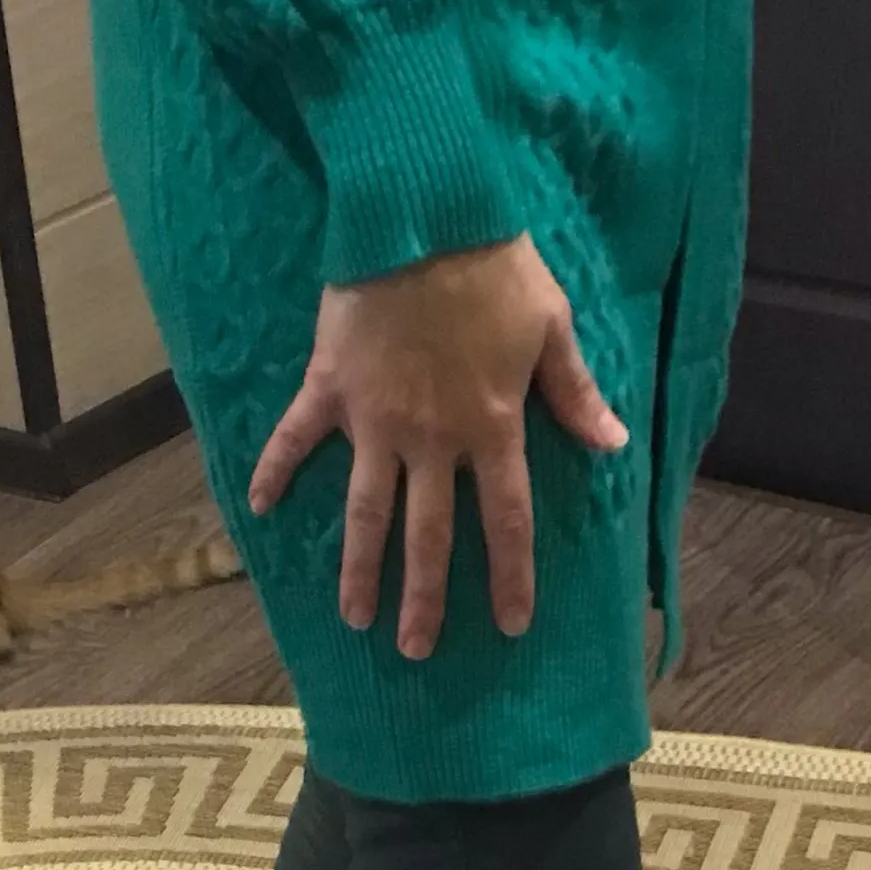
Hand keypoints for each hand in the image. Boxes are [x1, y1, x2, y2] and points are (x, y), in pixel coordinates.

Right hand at [248, 233, 626, 659]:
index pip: (505, 520)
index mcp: (492, 427)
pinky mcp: (331, 387)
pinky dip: (275, 471)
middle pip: (428, 534)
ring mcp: (376, 418)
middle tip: (414, 650)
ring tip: (354, 616)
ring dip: (359, 566)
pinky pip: (297, 438)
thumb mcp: (553, 328)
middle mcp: (433, 438)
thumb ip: (575, 393)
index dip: (508, 576)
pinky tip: (257, 508)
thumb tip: (613, 443)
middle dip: (423, 598)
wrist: (423, 218)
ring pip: (366, 509)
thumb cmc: (496, 269)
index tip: (508, 625)